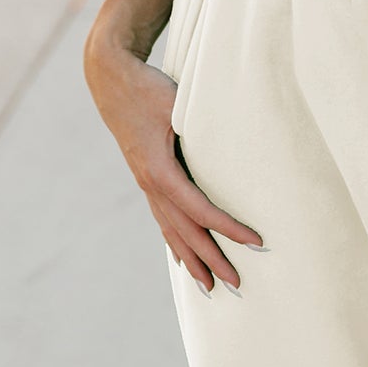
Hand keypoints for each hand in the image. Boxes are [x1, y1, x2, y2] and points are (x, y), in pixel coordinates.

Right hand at [83, 33, 263, 294]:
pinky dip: (174, 241)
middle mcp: (151, 184)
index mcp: (160, 171)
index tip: (256, 242)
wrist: (111, 79)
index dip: (228, 228)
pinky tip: (182, 258)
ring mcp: (145, 183)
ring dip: (192, 259)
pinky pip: (162, 218)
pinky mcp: (145, 177)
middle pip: (186, 231)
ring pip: (171, 231)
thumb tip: (234, 144)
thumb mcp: (177, 104)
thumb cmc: (149, 88)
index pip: (201, 210)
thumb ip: (201, 126)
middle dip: (212, 259)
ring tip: (209, 287)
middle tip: (238, 284)